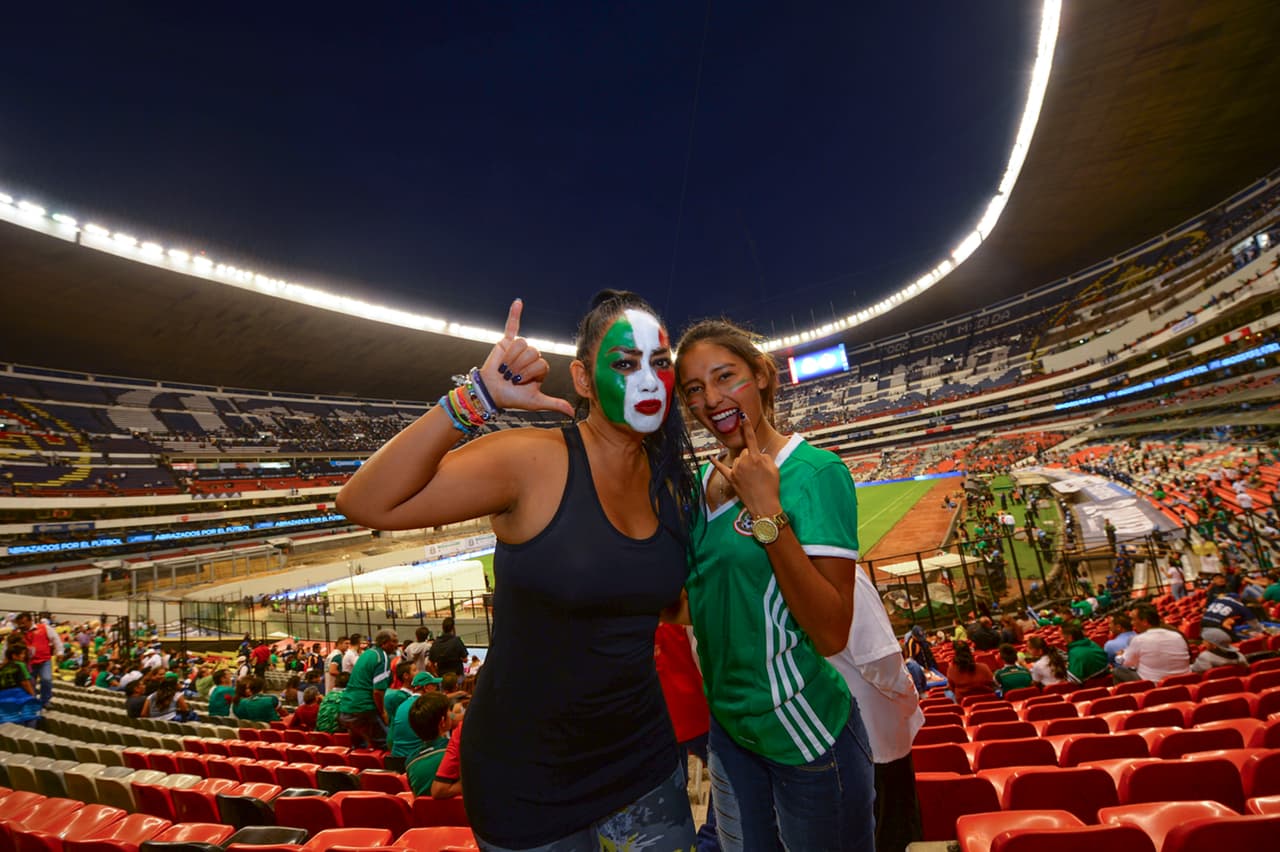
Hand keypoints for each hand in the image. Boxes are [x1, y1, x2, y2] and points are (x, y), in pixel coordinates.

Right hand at [480, 299, 574, 415]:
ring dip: (512, 358)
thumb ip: (554, 404)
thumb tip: (572, 414)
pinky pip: (512, 325)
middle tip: (510, 376)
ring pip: (522, 344)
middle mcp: (531, 356)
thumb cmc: (513, 398)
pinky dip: (514, 313)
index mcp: (540, 368)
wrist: (491, 393)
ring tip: (504, 368)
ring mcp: (519, 348)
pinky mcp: (506, 342)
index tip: (519, 383)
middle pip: (533, 352)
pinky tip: (518, 302)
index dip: (530, 373)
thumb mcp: (535, 401)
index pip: (541, 363)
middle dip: (520, 366)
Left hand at [709, 417, 780, 517]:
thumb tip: (757, 455)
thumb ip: (764, 457)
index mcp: (755, 457)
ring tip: (752, 478)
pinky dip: (716, 463)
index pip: (751, 438)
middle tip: (759, 472)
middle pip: (745, 452)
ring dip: (743, 464)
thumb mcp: (774, 468)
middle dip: (751, 457)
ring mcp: (736, 470)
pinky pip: (722, 468)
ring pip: (737, 460)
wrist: (764, 505)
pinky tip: (711, 457)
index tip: (742, 415)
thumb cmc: (772, 487)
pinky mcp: (731, 479)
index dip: (747, 426)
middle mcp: (743, 461)